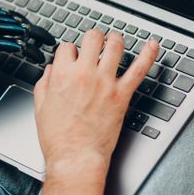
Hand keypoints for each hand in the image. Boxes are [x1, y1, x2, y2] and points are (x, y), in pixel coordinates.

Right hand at [33, 30, 158, 178]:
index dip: (70, 50)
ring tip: (116, 40)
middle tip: (95, 42)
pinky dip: (148, 55)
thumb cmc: (58, 138)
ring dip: (115, 39)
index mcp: (62, 75)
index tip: (73, 56)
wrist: (76, 157)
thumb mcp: (40, 107)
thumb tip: (50, 71)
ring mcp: (105, 82)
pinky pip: (139, 69)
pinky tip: (152, 46)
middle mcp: (84, 74)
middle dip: (93, 37)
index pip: (67, 47)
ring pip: (115, 46)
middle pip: (92, 38)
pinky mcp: (122, 95)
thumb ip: (44, 84)